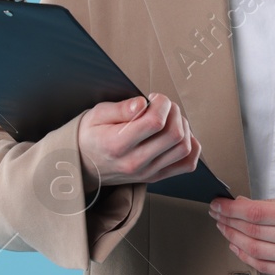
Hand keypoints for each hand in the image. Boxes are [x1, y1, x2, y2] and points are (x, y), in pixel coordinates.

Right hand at [76, 93, 199, 192]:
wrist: (83, 165)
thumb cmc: (91, 136)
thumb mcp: (96, 115)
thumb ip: (120, 109)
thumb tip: (141, 103)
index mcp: (117, 144)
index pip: (155, 122)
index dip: (161, 103)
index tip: (154, 97)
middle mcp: (135, 162)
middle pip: (174, 135)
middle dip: (174, 111)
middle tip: (162, 105)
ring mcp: (148, 172)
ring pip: (184, 148)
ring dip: (183, 126)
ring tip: (169, 118)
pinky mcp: (156, 176)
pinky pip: (187, 164)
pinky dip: (190, 146)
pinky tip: (178, 135)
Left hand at [209, 194, 274, 274]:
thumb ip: (270, 204)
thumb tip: (240, 204)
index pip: (256, 213)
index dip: (231, 210)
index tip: (217, 204)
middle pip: (252, 232)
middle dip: (228, 222)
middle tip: (216, 215)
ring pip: (255, 251)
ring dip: (233, 239)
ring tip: (223, 228)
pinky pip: (265, 267)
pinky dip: (246, 256)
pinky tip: (236, 246)